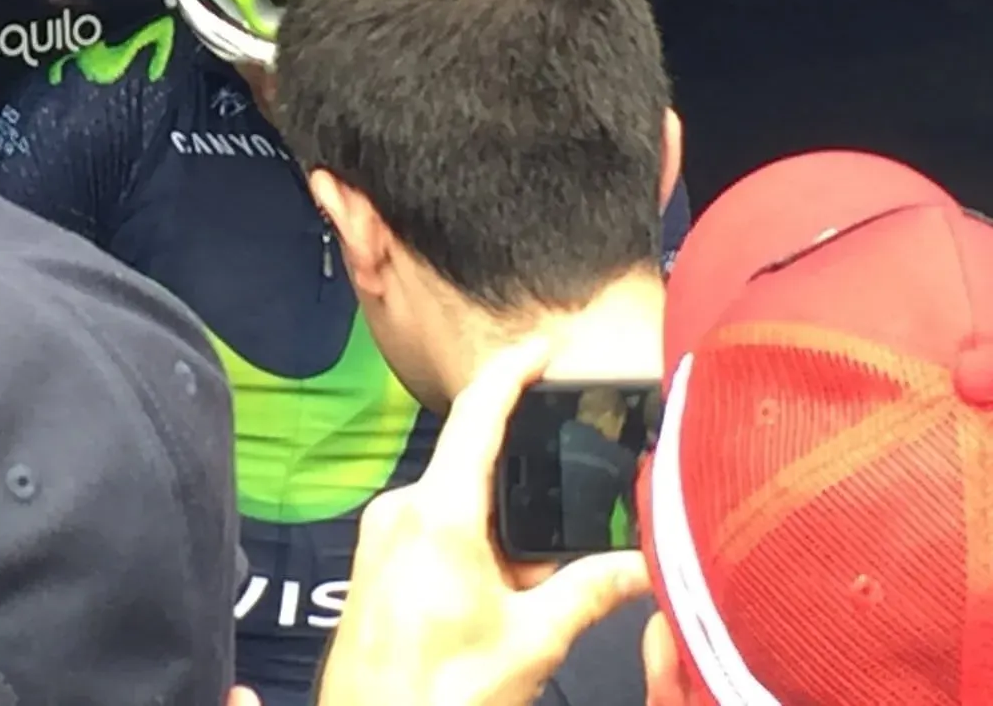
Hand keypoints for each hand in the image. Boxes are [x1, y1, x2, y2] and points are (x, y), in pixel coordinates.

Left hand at [316, 337, 650, 705]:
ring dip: (502, 532)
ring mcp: (383, 534)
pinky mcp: (376, 560)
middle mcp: (402, 511)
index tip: (542, 346)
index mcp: (439, 513)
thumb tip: (642, 565)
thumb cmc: (438, 694)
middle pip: (473, 465)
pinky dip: (475, 549)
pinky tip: (499, 597)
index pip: (478, 413)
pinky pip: (434, 530)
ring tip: (531, 587)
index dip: (513, 369)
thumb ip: (590, 592)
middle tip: (568, 517)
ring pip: (458, 505)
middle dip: (525, 487)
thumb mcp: (533, 640)